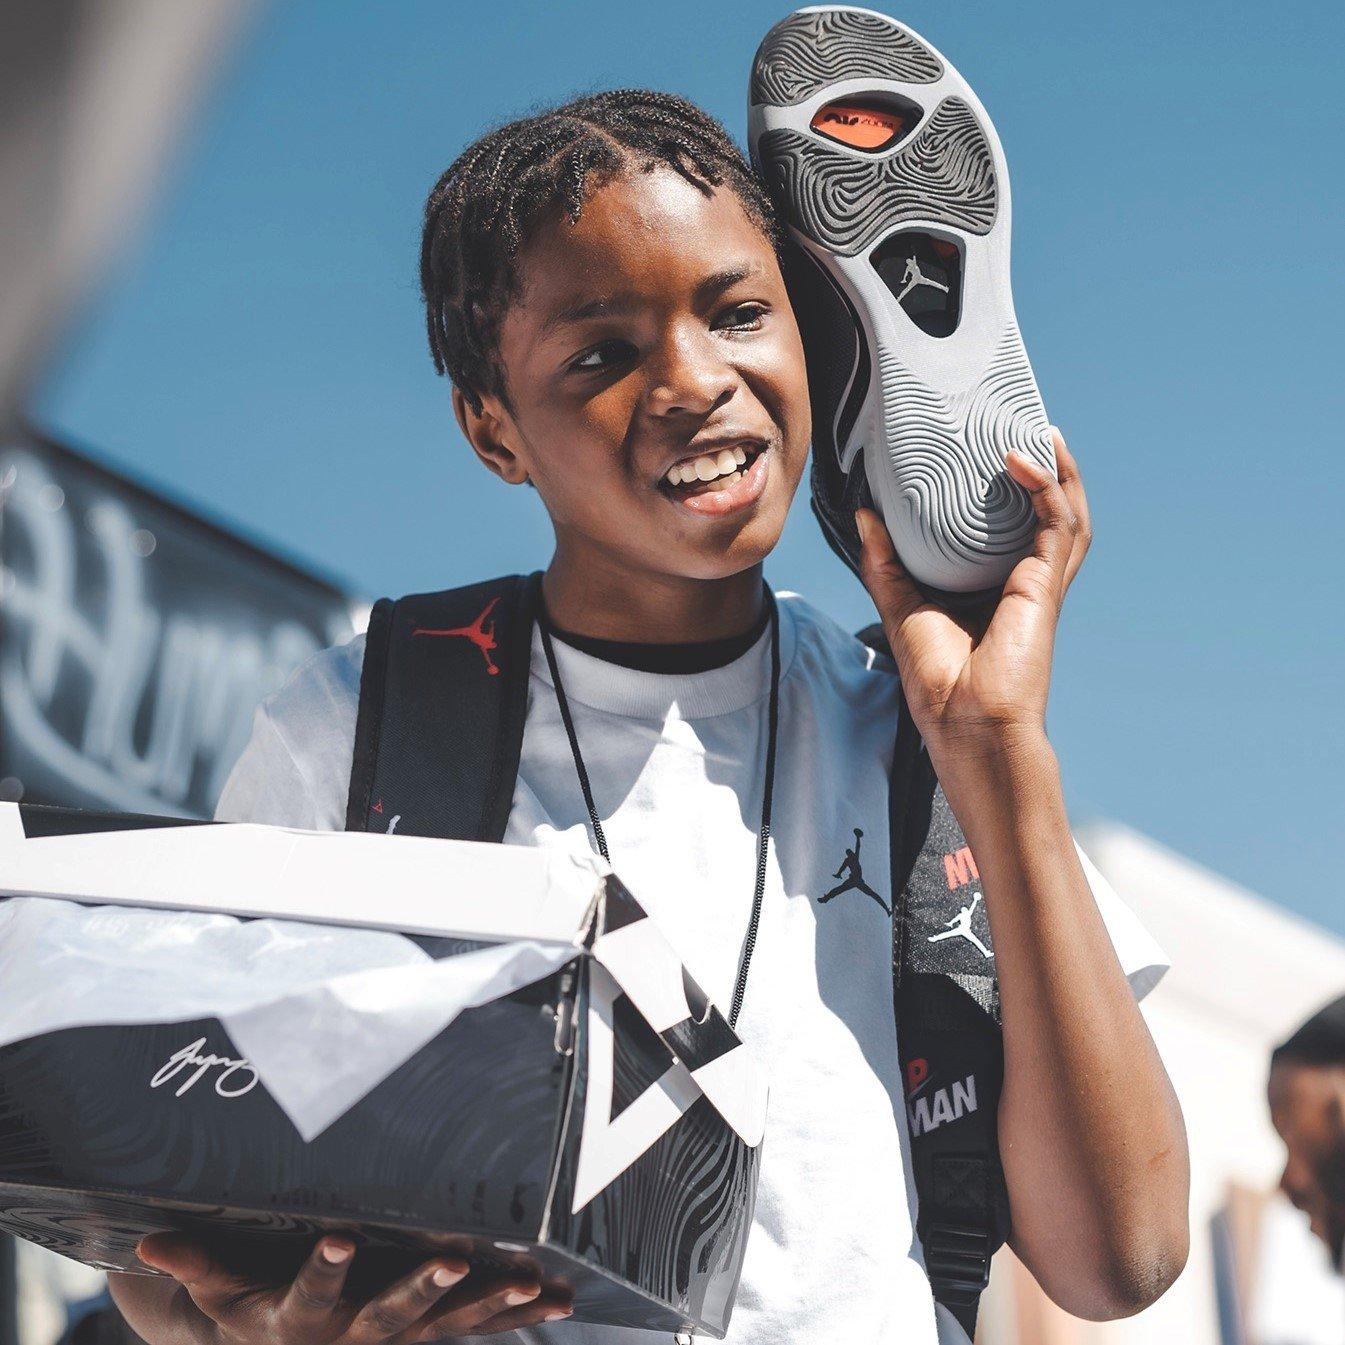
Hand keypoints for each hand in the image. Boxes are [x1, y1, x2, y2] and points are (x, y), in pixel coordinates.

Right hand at [134, 1231, 572, 1342]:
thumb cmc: (253, 1316)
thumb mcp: (221, 1297)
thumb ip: (195, 1265)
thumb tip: (147, 1242)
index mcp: (303, 1320)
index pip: (311, 1292)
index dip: (323, 1268)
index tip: (339, 1235)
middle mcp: (355, 1337)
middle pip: (391, 1313)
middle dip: (424, 1286)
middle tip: (456, 1255)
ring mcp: (399, 1342)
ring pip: (451, 1324)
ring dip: (493, 1304)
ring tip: (535, 1283)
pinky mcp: (430, 1338)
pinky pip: (478, 1329)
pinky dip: (517, 1314)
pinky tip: (561, 1299)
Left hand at [855, 429, 1089, 759]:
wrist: (965, 723)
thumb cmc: (938, 681)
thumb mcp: (900, 608)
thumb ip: (884, 562)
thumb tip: (865, 514)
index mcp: (990, 588)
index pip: (1005, 528)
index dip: (1003, 492)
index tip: (984, 451)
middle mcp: (1020, 582)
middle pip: (1044, 514)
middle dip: (1041, 471)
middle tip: (1020, 428)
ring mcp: (1039, 583)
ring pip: (1065, 513)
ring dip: (1057, 471)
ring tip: (1038, 432)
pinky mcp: (1045, 586)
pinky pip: (1057, 523)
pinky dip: (1046, 488)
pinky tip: (1023, 460)